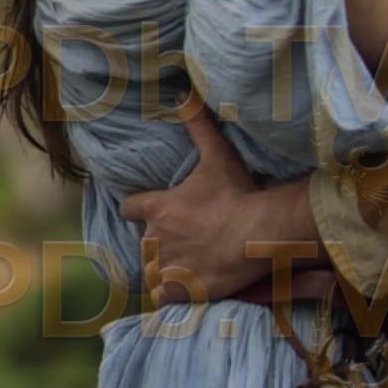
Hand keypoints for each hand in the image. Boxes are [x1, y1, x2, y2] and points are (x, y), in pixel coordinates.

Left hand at [119, 99, 326, 305]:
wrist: (257, 234)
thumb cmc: (236, 194)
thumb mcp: (217, 154)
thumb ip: (198, 123)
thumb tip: (181, 91)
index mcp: (158, 208)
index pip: (130, 207)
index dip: (136, 207)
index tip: (146, 209)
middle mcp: (155, 238)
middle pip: (146, 242)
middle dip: (161, 240)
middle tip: (188, 237)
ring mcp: (167, 266)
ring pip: (154, 269)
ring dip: (165, 267)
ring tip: (187, 263)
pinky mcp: (181, 289)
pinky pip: (163, 295)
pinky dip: (170, 293)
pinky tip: (184, 288)